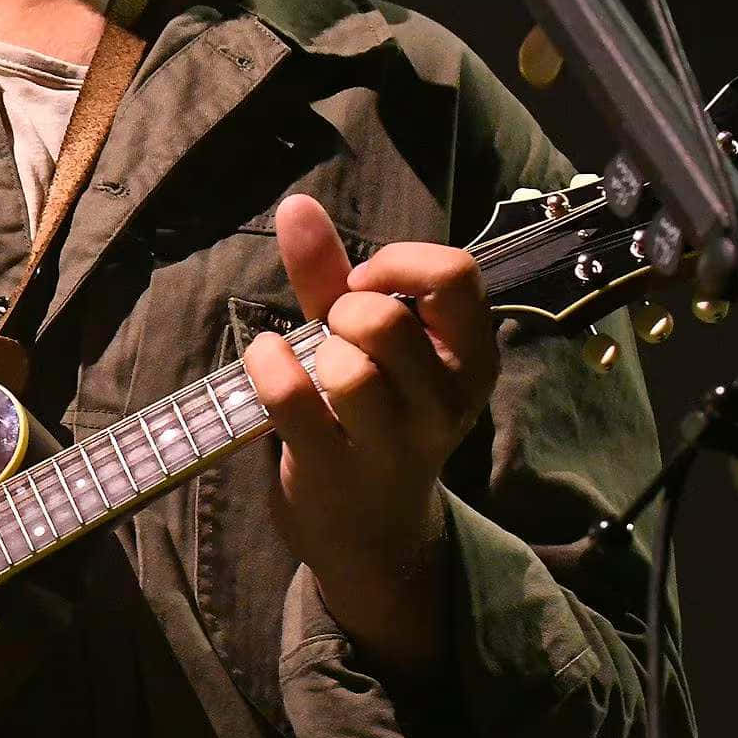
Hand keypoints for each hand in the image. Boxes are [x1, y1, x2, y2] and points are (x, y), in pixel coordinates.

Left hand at [241, 194, 499, 675]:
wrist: (370, 533)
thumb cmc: (370, 418)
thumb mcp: (364, 343)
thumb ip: (333, 273)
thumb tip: (296, 203)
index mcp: (470, 360)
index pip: (456, 275)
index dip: (398, 262)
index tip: (366, 284)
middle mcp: (444, 403)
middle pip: (388, 320)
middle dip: (345, 310)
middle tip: (337, 333)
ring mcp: (392, 444)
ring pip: (347, 365)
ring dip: (313, 350)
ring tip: (314, 365)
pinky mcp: (334, 470)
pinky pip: (291, 395)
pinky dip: (267, 364)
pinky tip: (267, 362)